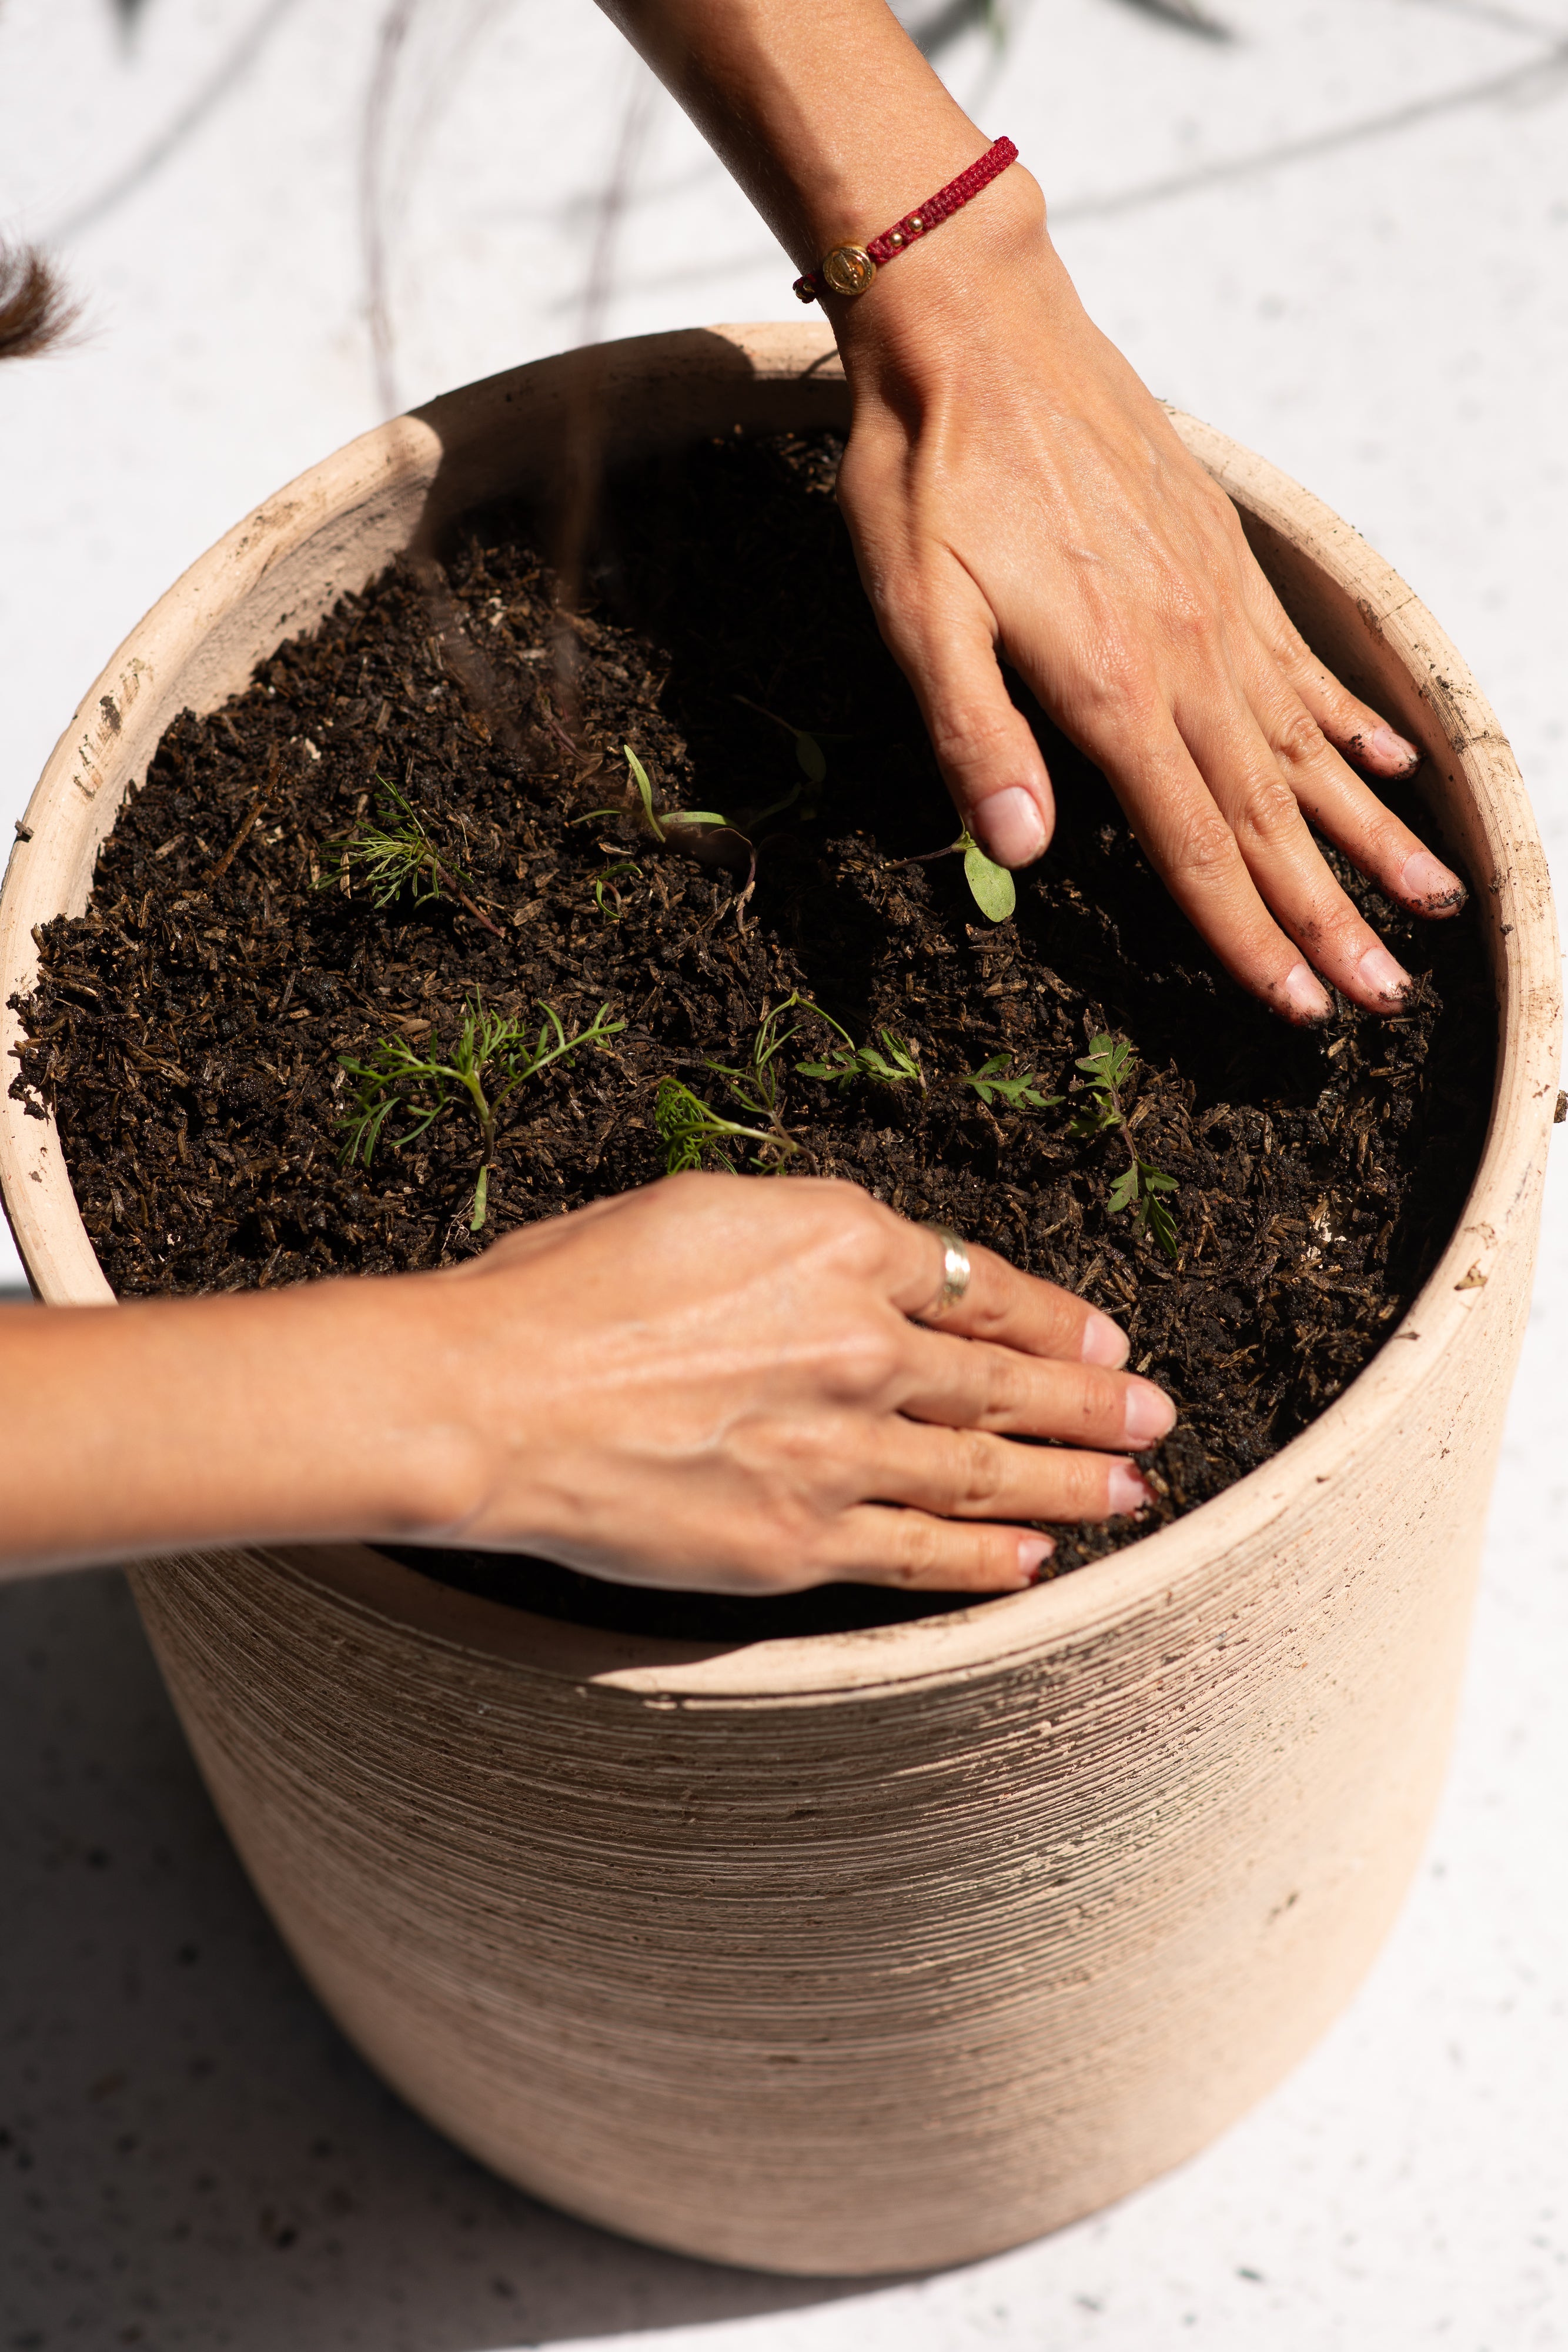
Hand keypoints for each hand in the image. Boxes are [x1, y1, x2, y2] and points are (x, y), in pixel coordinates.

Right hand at [420, 1173, 1173, 1594]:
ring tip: (1132, 1488)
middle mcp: (863, 1340)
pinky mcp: (803, 1539)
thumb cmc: (562, 1289)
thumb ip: (800, 1242)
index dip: (1053, 1315)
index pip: (979, 1281)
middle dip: (1093, 1402)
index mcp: (838, 1238)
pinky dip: (988, 1559)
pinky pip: (921, 1554)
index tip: (1100, 1337)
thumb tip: (859, 1270)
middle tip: (1153, 1417)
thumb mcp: (698, 1212)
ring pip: (986, 1470)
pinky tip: (1035, 1558)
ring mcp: (841, 1448)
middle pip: (1007, 1377)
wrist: (489, 1397)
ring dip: (1072, 1481)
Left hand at [831, 170, 1467, 1021]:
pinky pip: (1304, 669)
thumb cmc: (928, 474)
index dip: (1247, 936)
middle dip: (1329, 918)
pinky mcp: (1223, 568)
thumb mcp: (915, 609)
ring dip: (1367, 837)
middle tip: (1386, 998)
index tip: (1301, 1008)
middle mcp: (1187, 660)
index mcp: (1111, 689)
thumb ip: (973, 731)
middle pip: (1271, 818)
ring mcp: (1217, 612)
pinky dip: (1351, 727)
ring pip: (1307, 752)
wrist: (979, 324)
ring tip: (1431, 903)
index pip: (1195, 843)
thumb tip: (1022, 847)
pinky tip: (1392, 767)